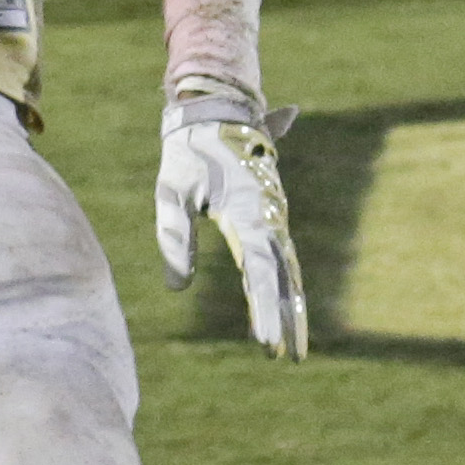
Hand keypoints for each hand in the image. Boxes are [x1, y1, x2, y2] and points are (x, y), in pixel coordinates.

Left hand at [155, 103, 307, 360]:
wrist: (214, 106)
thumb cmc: (188, 150)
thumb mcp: (172, 191)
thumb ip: (175, 237)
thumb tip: (177, 288)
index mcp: (249, 211)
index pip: (261, 271)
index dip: (265, 309)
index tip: (267, 343)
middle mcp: (270, 215)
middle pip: (284, 276)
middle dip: (286, 318)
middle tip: (286, 358)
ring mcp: (274, 214)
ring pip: (288, 268)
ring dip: (291, 306)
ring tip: (292, 347)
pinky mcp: (270, 211)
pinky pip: (282, 254)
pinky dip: (286, 284)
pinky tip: (289, 310)